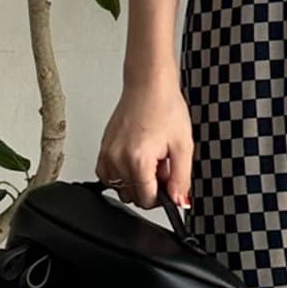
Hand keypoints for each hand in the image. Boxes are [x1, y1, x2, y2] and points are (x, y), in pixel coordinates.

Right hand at [95, 66, 193, 209]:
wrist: (149, 86)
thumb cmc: (164, 108)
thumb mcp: (183, 146)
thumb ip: (181, 179)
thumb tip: (179, 201)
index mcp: (138, 159)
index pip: (147, 200)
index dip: (162, 196)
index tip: (168, 183)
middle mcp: (117, 158)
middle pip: (133, 196)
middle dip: (150, 186)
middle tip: (161, 164)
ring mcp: (107, 154)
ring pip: (120, 188)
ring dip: (136, 181)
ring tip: (149, 159)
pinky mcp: (103, 149)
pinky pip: (108, 176)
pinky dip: (121, 174)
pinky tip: (135, 159)